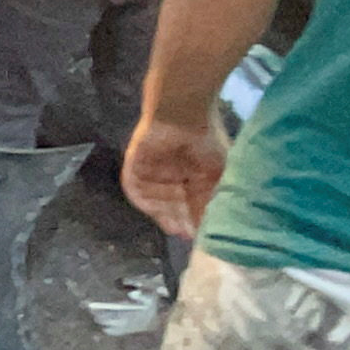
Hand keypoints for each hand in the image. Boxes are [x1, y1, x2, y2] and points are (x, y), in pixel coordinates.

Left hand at [121, 111, 231, 236]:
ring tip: (175, 226)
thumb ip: (207, 201)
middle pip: (171, 205)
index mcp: (192, 174)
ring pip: (155, 200)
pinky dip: (145, 200)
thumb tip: (205, 227)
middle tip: (185, 235)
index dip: (192, 220)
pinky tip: (157, 211)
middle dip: (177, 220)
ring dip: (164, 213)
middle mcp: (171, 174)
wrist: (183, 114)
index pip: (189, 204)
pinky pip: (134, 188)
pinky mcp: (134, 165)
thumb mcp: (215, 176)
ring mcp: (152, 170)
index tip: (197, 235)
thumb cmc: (207, 141)